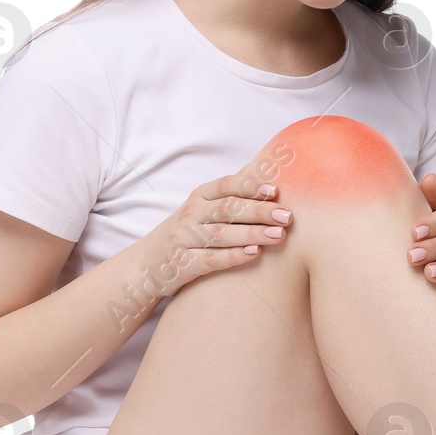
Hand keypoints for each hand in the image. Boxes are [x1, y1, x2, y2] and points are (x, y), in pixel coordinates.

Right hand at [141, 172, 292, 297]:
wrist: (148, 264)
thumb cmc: (189, 232)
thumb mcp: (203, 208)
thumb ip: (232, 194)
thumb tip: (269, 170)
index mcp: (199, 197)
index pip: (226, 186)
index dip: (250, 187)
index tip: (275, 191)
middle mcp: (190, 215)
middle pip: (228, 209)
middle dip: (259, 212)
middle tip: (287, 217)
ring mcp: (183, 239)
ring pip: (220, 234)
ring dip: (252, 234)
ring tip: (279, 235)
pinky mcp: (181, 264)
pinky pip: (210, 259)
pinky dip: (233, 256)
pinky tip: (254, 254)